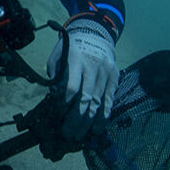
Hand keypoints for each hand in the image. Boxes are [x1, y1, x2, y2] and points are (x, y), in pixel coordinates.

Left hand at [46, 18, 117, 141]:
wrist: (95, 33)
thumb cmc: (72, 47)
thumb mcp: (58, 54)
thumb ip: (55, 74)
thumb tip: (55, 96)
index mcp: (77, 59)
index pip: (72, 87)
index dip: (64, 104)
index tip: (58, 115)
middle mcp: (94, 66)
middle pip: (85, 98)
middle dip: (75, 119)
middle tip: (68, 134)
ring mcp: (106, 73)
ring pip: (98, 102)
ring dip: (89, 122)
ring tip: (80, 136)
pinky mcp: (114, 78)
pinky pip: (109, 100)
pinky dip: (103, 116)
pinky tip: (97, 129)